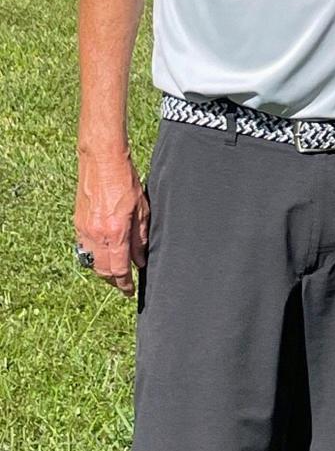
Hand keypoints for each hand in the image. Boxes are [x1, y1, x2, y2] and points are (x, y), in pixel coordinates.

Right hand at [74, 149, 149, 297]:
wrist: (101, 160)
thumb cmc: (125, 179)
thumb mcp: (142, 209)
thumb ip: (140, 237)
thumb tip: (140, 259)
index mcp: (115, 232)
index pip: (119, 269)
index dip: (125, 284)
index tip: (130, 291)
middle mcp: (96, 234)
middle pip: (103, 270)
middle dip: (113, 281)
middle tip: (123, 284)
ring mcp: (84, 229)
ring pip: (91, 261)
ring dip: (102, 270)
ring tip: (114, 272)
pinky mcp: (78, 222)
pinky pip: (84, 248)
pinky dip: (93, 256)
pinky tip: (102, 254)